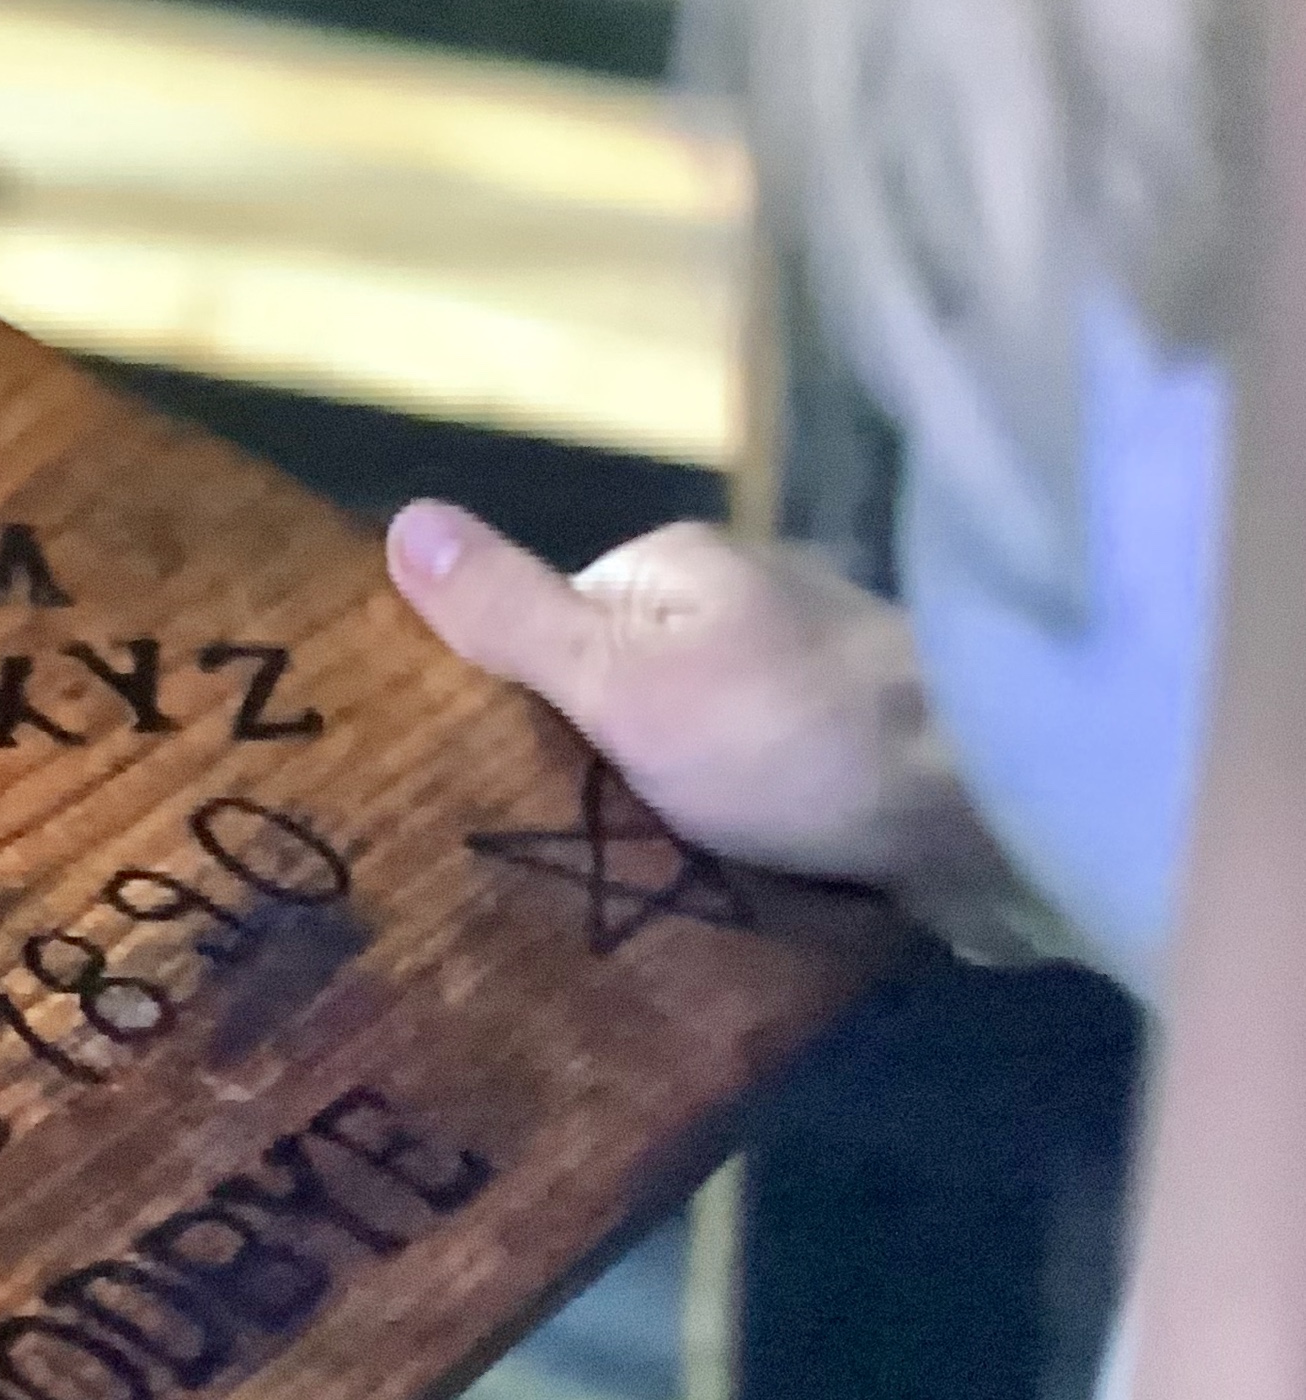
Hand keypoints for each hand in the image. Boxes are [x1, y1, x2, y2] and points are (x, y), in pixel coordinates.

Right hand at [384, 499, 1028, 939]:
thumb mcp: (620, 681)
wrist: (996, 806)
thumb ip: (513, 616)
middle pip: (623, 682)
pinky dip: (740, 822)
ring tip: (631, 880)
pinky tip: (722, 876)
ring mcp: (813, 672)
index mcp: (677, 568)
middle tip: (554, 848)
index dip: (515, 698)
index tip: (485, 782)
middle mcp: (746, 601)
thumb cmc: (792, 735)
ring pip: (695, 737)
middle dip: (594, 756)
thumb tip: (401, 519)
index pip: (552, 624)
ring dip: (670, 800)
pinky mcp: (863, 747)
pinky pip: (764, 783)